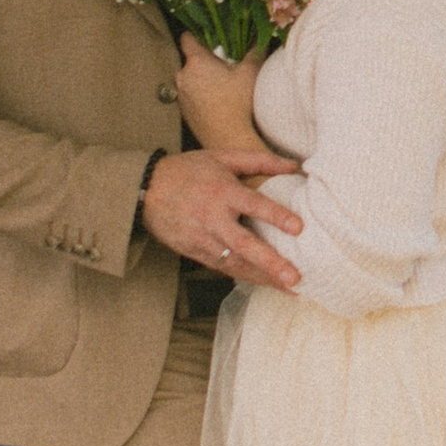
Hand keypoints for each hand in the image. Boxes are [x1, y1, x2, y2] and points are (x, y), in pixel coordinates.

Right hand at [140, 146, 302, 290]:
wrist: (146, 190)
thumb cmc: (188, 170)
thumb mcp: (222, 156)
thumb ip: (259, 160)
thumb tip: (293, 165)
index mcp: (223, 192)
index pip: (254, 205)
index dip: (276, 216)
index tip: (299, 228)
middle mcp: (214, 218)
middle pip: (245, 245)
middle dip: (271, 263)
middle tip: (294, 276)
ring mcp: (203, 239)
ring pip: (236, 264)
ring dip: (263, 278)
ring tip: (290, 289)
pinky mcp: (195, 253)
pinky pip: (223, 268)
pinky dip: (245, 276)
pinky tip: (266, 284)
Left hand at [176, 28, 264, 148]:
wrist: (228, 138)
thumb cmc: (238, 103)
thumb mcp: (250, 72)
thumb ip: (254, 51)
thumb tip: (260, 39)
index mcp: (196, 62)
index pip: (187, 39)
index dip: (196, 34)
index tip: (207, 35)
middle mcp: (183, 77)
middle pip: (191, 60)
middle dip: (206, 61)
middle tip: (225, 66)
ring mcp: (182, 95)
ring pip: (191, 79)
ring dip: (203, 79)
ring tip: (223, 86)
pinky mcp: (184, 111)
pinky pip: (191, 95)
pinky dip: (201, 95)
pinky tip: (218, 102)